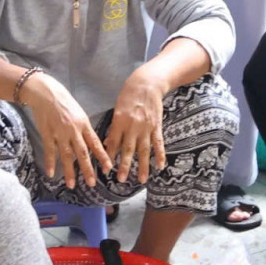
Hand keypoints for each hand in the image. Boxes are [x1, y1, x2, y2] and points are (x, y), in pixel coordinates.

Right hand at [22, 73, 111, 189]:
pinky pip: (50, 151)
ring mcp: (60, 133)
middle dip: (87, 169)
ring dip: (70, 171)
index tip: (108, 168)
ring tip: (72, 185)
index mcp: (83, 124)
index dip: (102, 156)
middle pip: (82, 153)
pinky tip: (52, 174)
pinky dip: (50, 163)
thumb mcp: (79, 112)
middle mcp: (73, 130)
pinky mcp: (47, 134)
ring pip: (66, 155)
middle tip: (92, 183)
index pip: (95, 143)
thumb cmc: (64, 101)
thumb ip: (84, 128)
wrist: (46, 92)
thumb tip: (91, 142)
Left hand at [103, 68, 168, 182]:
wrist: (147, 84)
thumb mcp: (117, 109)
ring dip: (143, 166)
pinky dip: (160, 155)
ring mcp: (146, 127)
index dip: (109, 156)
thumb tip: (106, 142)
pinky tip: (160, 166)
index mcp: (120, 121)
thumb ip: (114, 127)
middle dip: (125, 166)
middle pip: (128, 149)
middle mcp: (132, 126)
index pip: (113, 142)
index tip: (105, 170)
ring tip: (142, 180)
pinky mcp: (157, 126)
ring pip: (144, 150)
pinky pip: (158, 143)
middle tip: (121, 180)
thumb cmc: (128, 95)